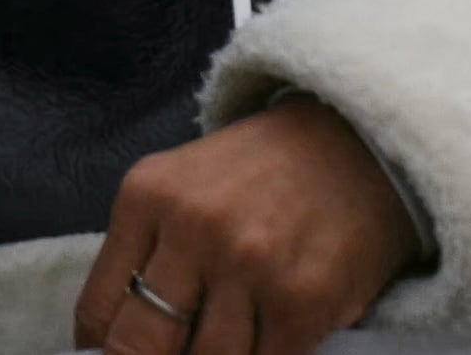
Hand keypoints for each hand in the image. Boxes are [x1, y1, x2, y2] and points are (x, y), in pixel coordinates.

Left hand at [76, 99, 422, 354]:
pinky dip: (268, 352)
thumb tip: (108, 345)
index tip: (128, 352)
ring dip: (221, 353)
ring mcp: (253, 262)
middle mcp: (197, 225)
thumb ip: (146, 252)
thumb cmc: (269, 169)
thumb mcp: (187, 185)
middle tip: (183, 344)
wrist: (372, 138)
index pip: (97, 314)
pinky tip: (280, 324)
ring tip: (242, 324)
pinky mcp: (305, 295)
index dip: (105, 351)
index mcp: (151, 194)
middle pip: (141, 347)